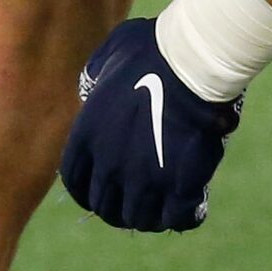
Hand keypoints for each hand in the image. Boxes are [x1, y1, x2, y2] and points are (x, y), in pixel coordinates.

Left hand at [59, 17, 240, 231]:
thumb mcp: (110, 56)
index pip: (76, 184)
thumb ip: (99, 76)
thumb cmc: (153, 51)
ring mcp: (143, 180)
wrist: (191, 63)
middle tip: (139, 200)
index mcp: (87, 138)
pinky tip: (195, 204)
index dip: (89, 192)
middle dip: (120, 208)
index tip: (102, 191)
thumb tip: (98, 82)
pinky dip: (184, 216)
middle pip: (105, 208)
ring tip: (168, 204)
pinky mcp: (178, 187)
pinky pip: (176, 219)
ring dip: (152, 216)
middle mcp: (109, 165)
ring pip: (139, 219)